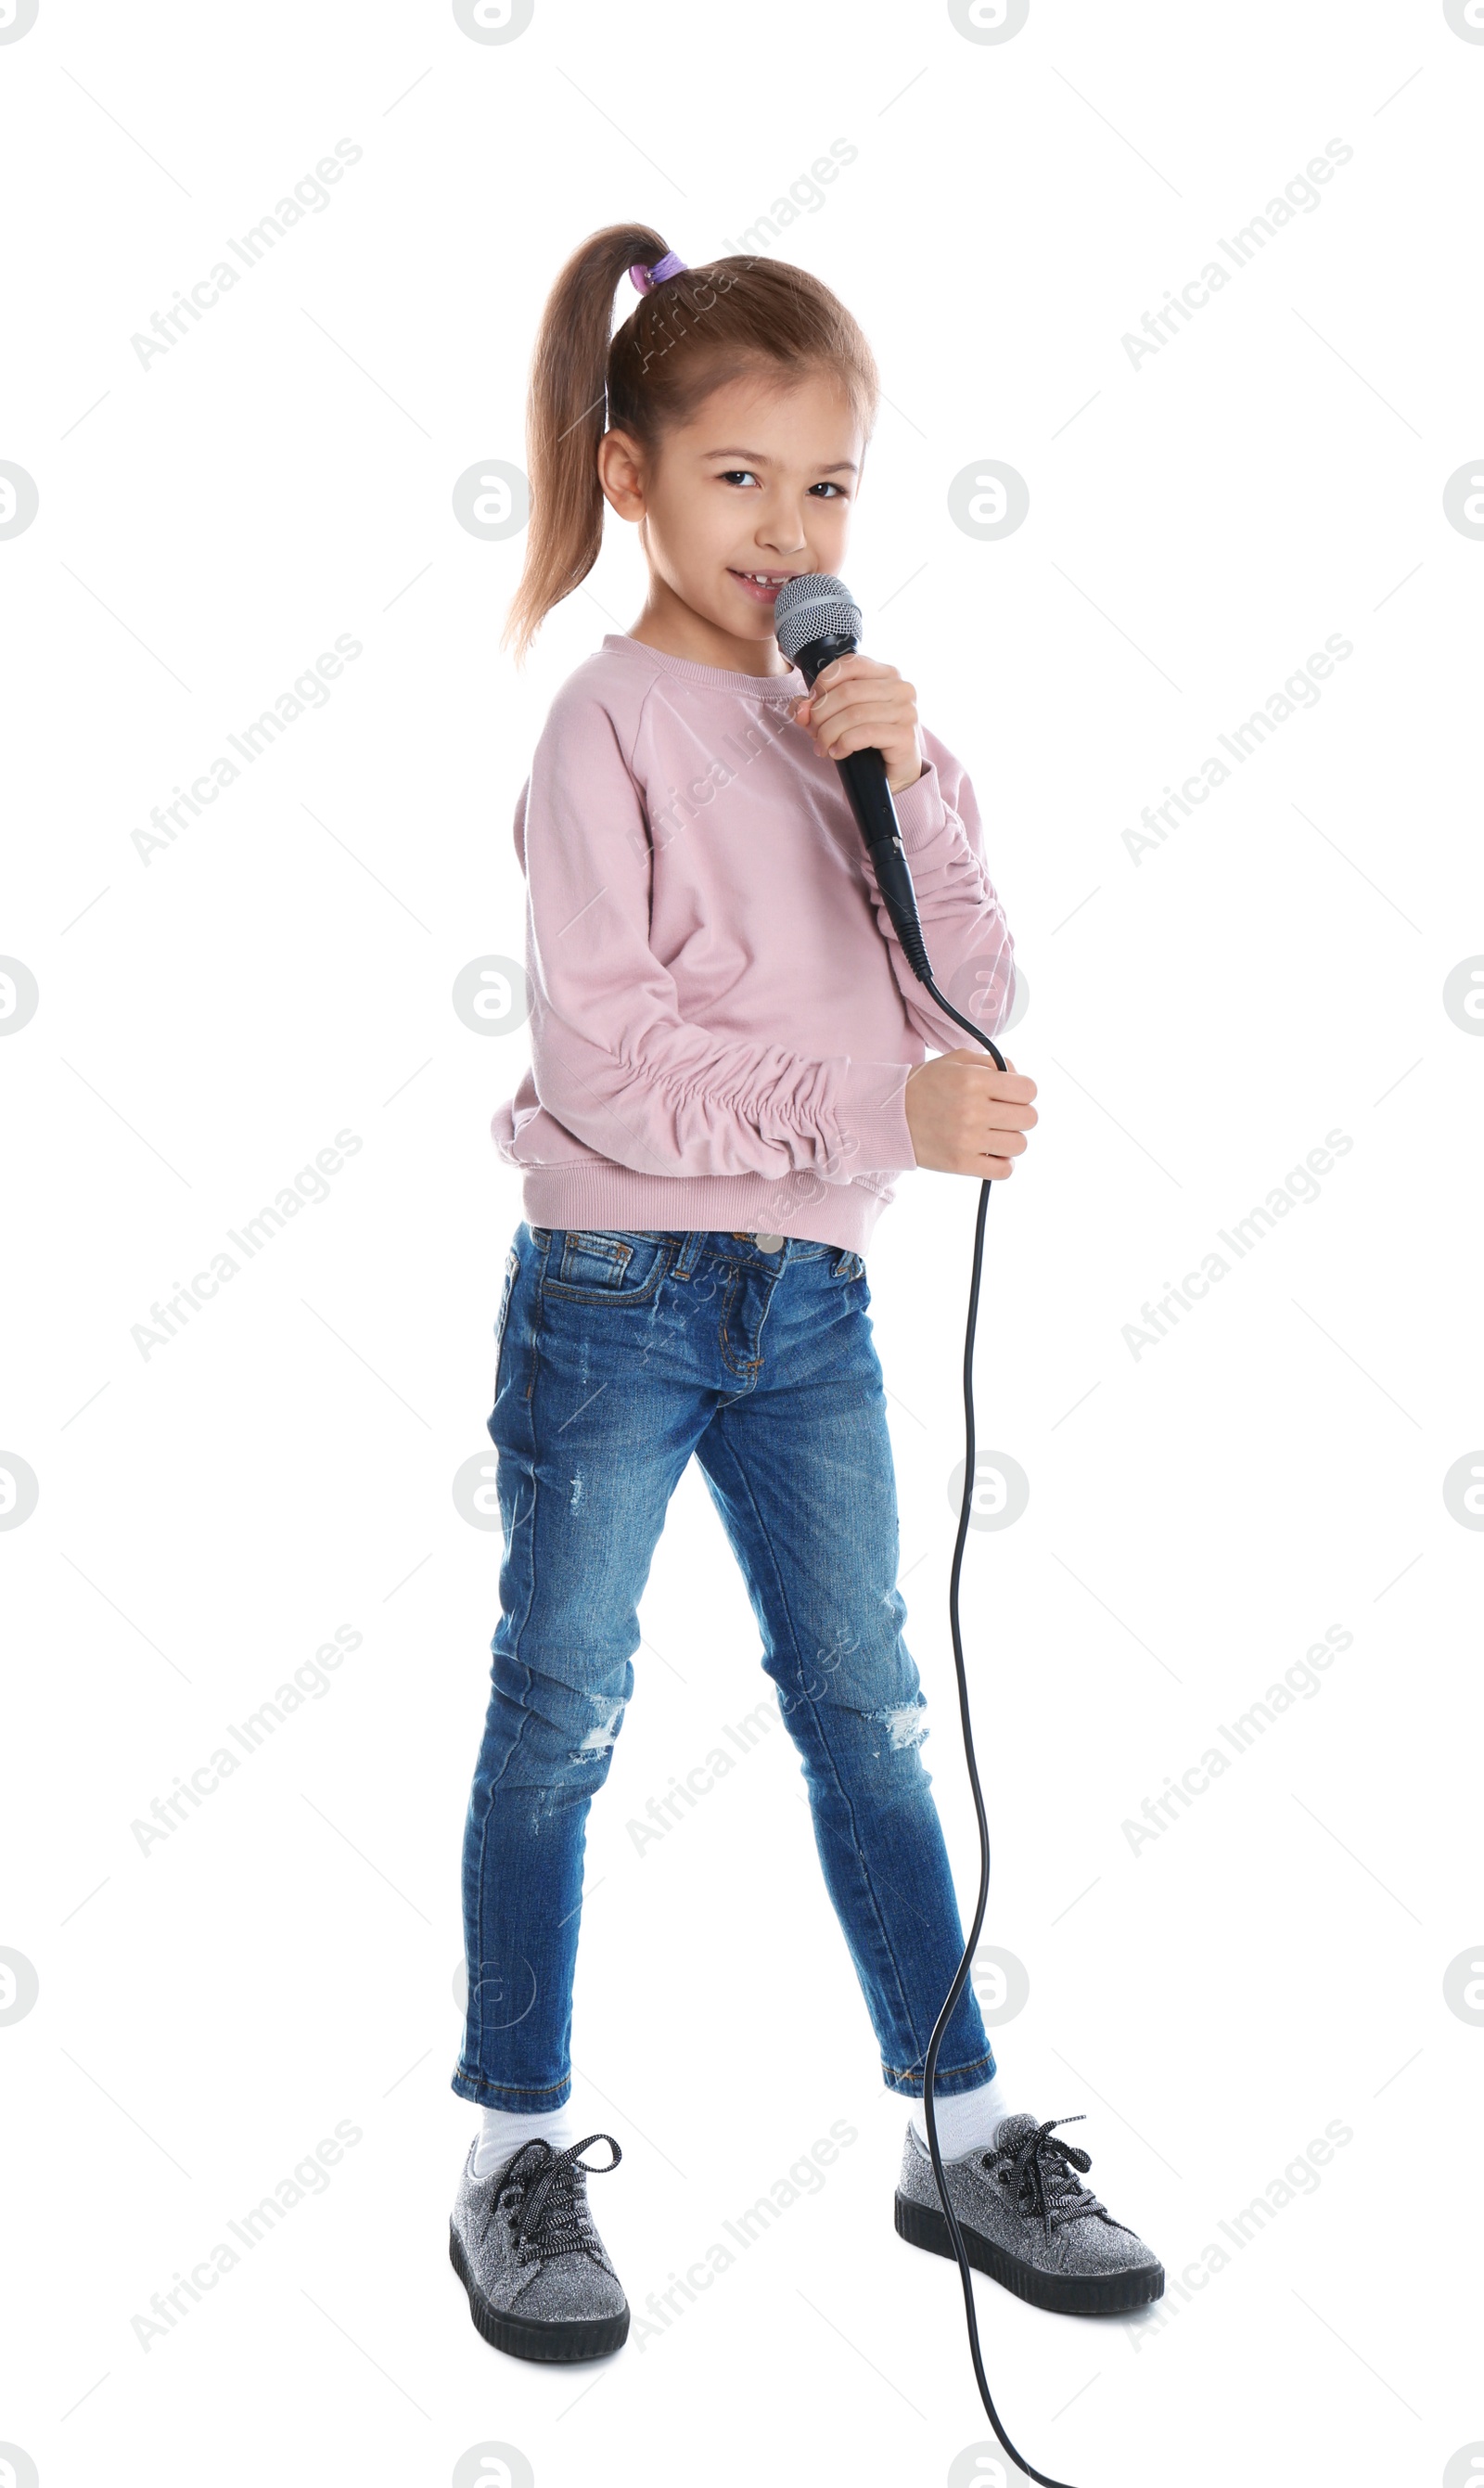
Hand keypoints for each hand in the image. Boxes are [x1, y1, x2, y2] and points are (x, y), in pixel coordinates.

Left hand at [791, 653, 923, 794]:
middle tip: (814, 733)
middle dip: (821, 714)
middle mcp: (901, 688)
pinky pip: (865, 734)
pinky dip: (844, 744)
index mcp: (887, 674)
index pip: (850, 664)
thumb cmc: (868, 741)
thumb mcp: (839, 718)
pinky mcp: (905, 735)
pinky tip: (838, 753)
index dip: (824, 682)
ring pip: (854, 714)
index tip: (812, 704)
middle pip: (848, 691)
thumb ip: (815, 708)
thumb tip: (800, 709)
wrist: (894, 773)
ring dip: (829, 733)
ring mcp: (906, 711)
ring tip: (822, 747)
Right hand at [903, 1051, 1037, 1177]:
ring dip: (1010, 1140)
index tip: (1010, 1096)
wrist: (888, 1117)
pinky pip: (1004, 1170)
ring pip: (1019, 1145)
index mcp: (973, 1080)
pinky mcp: (961, 1164)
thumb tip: (1018, 1078)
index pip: (1028, 1090)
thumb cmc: (926, 1087)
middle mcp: (972, 1109)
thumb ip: (992, 1062)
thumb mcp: (956, 1060)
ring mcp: (967, 1139)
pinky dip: (1002, 1163)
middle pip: (1029, 1118)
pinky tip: (988, 1153)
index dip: (1023, 1092)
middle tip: (1000, 1116)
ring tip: (991, 1135)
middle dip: (1019, 1116)